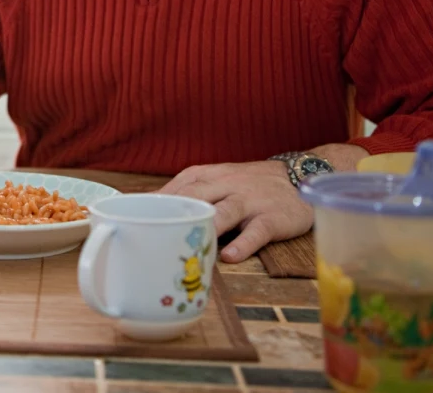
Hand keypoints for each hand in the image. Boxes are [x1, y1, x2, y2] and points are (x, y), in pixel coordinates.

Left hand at [159, 160, 312, 262]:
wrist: (301, 175)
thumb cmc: (249, 183)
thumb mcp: (217, 178)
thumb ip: (188, 193)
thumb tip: (147, 207)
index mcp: (209, 175)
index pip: (177, 186)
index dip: (155, 203)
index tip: (131, 218)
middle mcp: (227, 185)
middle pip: (195, 195)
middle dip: (172, 212)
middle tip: (150, 233)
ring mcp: (250, 201)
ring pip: (225, 211)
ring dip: (206, 227)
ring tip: (188, 246)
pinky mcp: (272, 218)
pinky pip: (257, 231)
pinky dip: (243, 244)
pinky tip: (229, 256)